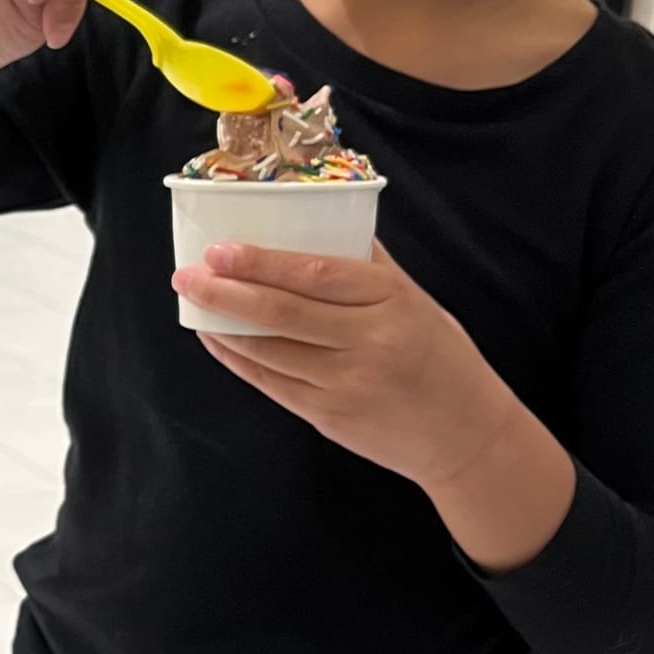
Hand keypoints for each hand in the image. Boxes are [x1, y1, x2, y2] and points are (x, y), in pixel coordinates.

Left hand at [174, 242, 513, 490]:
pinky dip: (236, 358)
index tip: (220, 250)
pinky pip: (270, 382)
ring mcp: (347, 384)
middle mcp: (370, 341)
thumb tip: (315, 218)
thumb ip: (366, 266)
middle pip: (282, 312)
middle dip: (225, 292)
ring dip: (222, 325)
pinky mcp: (328, 417)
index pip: (317, 274)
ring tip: (193, 301)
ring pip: (268, 350)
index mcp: (393, 300)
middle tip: (186, 274)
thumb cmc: (439, 356)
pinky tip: (215, 338)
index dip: (262, 262)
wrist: (467, 435)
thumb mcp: (415, 301)